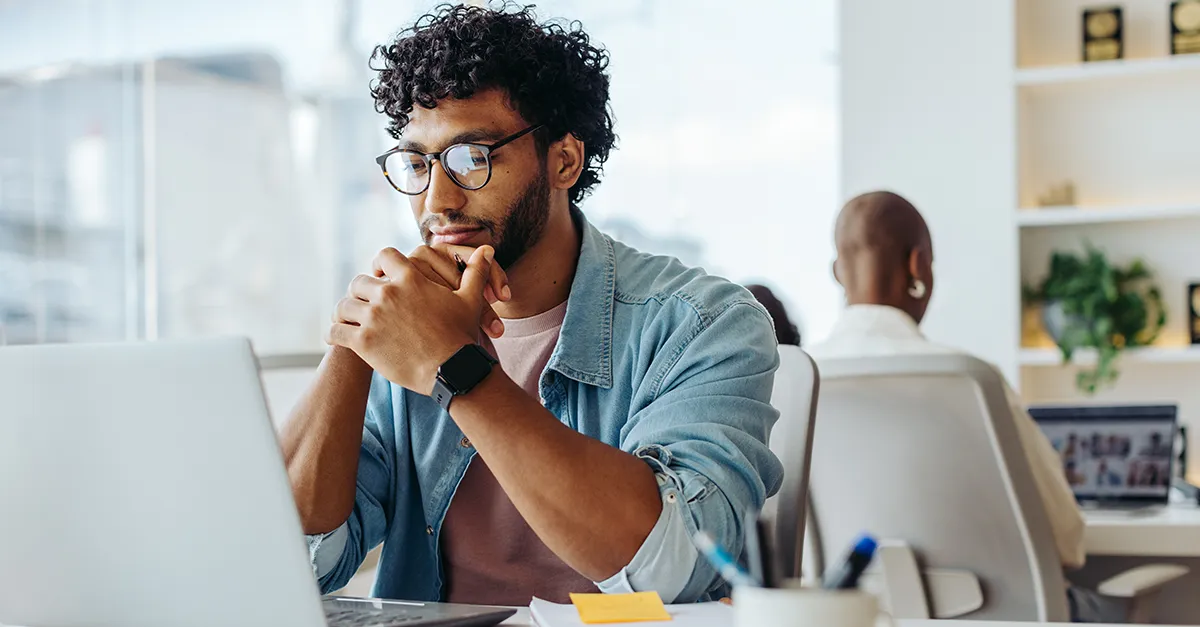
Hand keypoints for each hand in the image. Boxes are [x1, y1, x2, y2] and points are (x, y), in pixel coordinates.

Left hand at [326, 246, 497, 394]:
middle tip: (362, 304)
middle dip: (360, 293)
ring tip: (347, 321)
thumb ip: (476, 272)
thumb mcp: (472, 299)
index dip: (379, 264)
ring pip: (344, 306)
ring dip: (345, 313)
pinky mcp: (363, 342)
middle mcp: (388, 293)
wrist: (452, 369)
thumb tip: (488, 250)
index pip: (384, 256)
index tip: (378, 274)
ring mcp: (374, 317)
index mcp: (410, 278)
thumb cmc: (462, 335)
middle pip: (359, 282)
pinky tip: (337, 338)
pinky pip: (336, 331)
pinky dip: (334, 334)